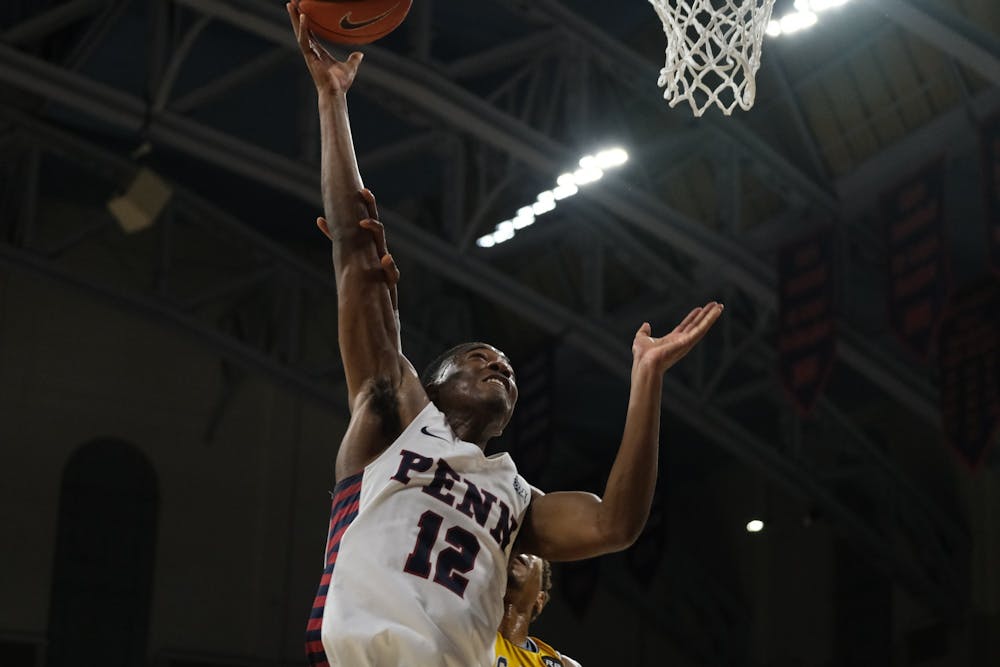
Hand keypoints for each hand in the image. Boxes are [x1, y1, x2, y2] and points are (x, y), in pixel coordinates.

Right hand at [287, 2, 362, 95]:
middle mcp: (311, 51)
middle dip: (296, 17)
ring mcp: (309, 53)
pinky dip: (304, 28)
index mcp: (319, 52)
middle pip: (301, 30)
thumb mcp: (350, 67)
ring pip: (299, 32)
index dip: (306, 23)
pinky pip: (304, 39)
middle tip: (291, 3)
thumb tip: (360, 54)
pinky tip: (304, 17)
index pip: (310, 34)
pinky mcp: (309, 56)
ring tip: (290, 5)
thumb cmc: (340, 84)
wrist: (335, 93)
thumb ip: (353, 59)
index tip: (303, 12)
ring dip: (294, 18)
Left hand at [317, 189, 398, 308]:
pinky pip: (392, 273)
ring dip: (374, 231)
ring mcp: (383, 264)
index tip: (361, 190)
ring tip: (363, 222)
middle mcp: (378, 250)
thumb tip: (320, 218)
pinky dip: (389, 267)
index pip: (368, 220)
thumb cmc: (363, 277)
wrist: (378, 306)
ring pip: (381, 243)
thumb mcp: (348, 256)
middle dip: (371, 208)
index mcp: (370, 244)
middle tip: (364, 191)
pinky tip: (385, 259)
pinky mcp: (389, 281)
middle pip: (376, 225)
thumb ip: (337, 238)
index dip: (367, 205)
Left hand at [631, 302, 722, 374]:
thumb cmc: (643, 356)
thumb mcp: (641, 339)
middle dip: (706, 315)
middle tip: (716, 305)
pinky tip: (715, 312)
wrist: (645, 364)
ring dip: (712, 316)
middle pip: (697, 325)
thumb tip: (646, 325)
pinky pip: (701, 329)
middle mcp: (682, 341)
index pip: (686, 326)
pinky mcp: (689, 341)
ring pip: (702, 326)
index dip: (693, 317)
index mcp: (673, 340)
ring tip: (720, 306)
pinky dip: (709, 320)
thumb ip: (644, 332)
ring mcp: (687, 341)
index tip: (699, 308)